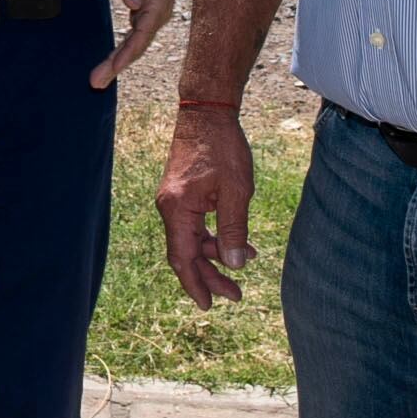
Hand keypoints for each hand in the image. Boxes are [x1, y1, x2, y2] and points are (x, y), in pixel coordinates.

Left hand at [91, 0, 188, 88]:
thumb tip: (130, 3)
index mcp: (159, 4)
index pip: (141, 36)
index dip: (126, 55)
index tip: (112, 70)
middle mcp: (157, 13)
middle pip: (136, 46)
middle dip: (116, 66)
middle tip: (96, 83)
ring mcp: (150, 13)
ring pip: (133, 43)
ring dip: (117, 61)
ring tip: (98, 79)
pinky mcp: (143, 9)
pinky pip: (132, 35)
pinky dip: (120, 49)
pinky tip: (110, 60)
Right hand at [156, 105, 256, 308]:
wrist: (206, 111)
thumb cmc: (222, 146)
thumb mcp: (236, 191)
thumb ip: (234, 229)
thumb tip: (235, 265)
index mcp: (177, 209)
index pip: (182, 258)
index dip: (195, 284)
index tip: (209, 306)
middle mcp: (169, 208)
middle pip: (186, 254)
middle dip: (210, 276)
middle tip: (234, 296)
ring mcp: (174, 201)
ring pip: (192, 240)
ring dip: (216, 255)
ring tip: (246, 263)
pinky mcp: (182, 195)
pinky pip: (195, 225)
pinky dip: (215, 237)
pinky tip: (239, 242)